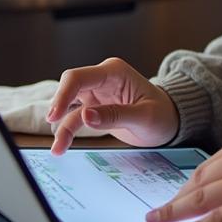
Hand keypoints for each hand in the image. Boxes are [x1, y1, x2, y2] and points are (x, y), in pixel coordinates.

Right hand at [46, 58, 178, 153]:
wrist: (168, 120)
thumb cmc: (161, 114)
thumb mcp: (144, 117)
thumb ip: (115, 115)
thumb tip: (86, 116)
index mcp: (114, 72)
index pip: (79, 77)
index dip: (63, 94)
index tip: (55, 115)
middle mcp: (102, 79)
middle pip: (70, 87)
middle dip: (58, 106)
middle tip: (53, 126)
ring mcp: (97, 93)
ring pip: (69, 105)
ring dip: (61, 124)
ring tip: (58, 149)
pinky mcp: (95, 108)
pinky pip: (75, 117)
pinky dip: (67, 130)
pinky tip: (62, 146)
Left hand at [145, 123, 221, 221]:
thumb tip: (212, 190)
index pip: (210, 162)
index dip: (188, 183)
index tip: (174, 195)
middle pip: (203, 178)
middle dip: (178, 197)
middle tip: (158, 212)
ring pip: (205, 197)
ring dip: (178, 211)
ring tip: (160, 221)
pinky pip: (219, 218)